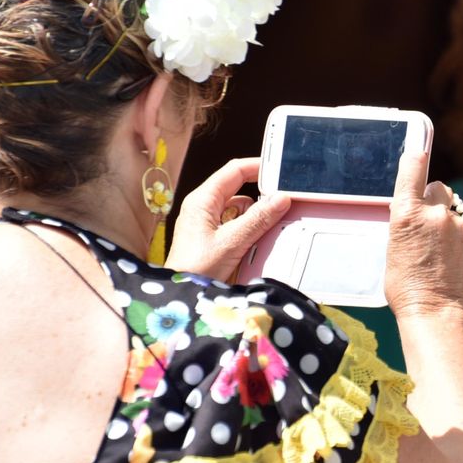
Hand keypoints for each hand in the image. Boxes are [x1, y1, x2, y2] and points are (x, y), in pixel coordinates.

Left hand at [165, 157, 290, 280]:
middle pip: (237, 188)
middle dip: (260, 192)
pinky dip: (249, 226)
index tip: (280, 169)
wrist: (180, 295)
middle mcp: (203, 207)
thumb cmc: (196, 269)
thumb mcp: (232, 242)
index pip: (234, 171)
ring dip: (256, 213)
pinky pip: (235, 223)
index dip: (258, 166)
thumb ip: (258, 219)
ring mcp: (206, 222)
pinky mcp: (211, 237)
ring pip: (238, 207)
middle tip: (283, 198)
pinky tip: (260, 236)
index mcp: (202, 200)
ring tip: (273, 221)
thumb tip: (280, 199)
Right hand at [384, 151, 462, 321]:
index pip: (413, 170)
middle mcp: (435, 213)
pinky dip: (453, 237)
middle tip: (422, 219)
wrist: (435, 311)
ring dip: (443, 219)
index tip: (415, 150)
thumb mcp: (392, 247)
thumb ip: (406, 221)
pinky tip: (446, 258)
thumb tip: (414, 211)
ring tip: (434, 247)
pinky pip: (460, 228)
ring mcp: (457, 226)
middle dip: (430, 197)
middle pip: (436, 188)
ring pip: (450, 209)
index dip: (414, 158)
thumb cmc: (405, 286)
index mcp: (407, 213)